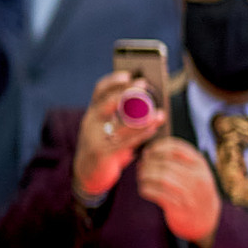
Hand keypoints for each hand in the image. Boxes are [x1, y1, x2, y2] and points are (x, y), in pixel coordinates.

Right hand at [73, 72, 161, 197]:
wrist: (88, 173)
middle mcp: (91, 121)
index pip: (99, 91)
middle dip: (126, 93)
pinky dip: (142, 134)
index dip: (112, 81)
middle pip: (106, 102)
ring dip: (142, 117)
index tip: (128, 74)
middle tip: (144, 85)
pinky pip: (125, 142)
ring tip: (159, 113)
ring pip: (119, 123)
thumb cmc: (105, 145)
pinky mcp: (102, 152)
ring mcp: (94, 137)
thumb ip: (124, 114)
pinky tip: (154, 129)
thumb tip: (150, 99)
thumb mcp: (110, 127)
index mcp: (93, 111)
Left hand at [138, 139, 220, 244]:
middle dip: (148, 162)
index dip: (158, 146)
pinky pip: (156, 193)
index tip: (149, 151)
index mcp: (201, 165)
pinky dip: (146, 189)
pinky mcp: (178, 206)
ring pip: (160, 177)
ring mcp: (189, 192)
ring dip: (146, 175)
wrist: (205, 220)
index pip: (177, 148)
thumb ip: (181, 160)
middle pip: (165, 162)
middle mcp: (197, 177)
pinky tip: (144, 189)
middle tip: (141, 165)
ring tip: (142, 176)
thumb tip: (151, 149)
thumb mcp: (197, 172)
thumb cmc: (195, 192)